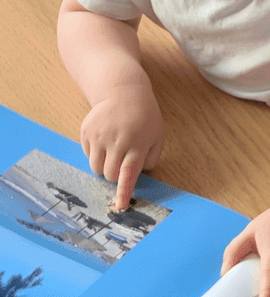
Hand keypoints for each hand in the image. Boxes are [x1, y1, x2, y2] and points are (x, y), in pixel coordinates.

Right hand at [81, 82, 163, 208]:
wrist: (123, 91)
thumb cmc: (144, 117)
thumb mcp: (156, 136)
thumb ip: (151, 158)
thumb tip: (139, 176)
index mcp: (137, 143)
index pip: (129, 172)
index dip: (124, 191)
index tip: (120, 205)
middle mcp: (116, 140)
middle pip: (110, 174)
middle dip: (116, 175)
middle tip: (123, 162)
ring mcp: (98, 135)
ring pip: (96, 167)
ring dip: (104, 166)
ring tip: (114, 152)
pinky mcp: (86, 131)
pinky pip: (88, 154)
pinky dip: (96, 153)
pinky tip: (105, 140)